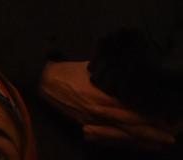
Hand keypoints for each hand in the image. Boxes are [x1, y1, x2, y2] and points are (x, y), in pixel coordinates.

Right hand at [41, 61, 177, 148]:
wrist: (42, 80)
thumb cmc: (68, 70)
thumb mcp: (92, 68)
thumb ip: (112, 76)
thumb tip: (131, 77)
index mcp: (102, 97)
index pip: (132, 111)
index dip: (150, 117)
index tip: (167, 119)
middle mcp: (99, 113)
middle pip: (130, 127)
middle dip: (151, 133)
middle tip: (170, 137)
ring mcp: (92, 122)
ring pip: (122, 135)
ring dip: (141, 140)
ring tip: (158, 143)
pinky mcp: (86, 126)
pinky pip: (109, 137)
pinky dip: (124, 142)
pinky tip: (135, 143)